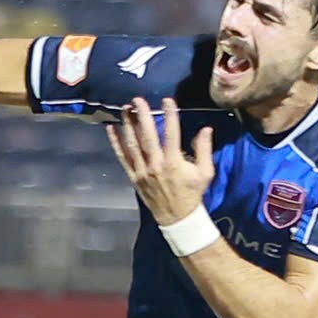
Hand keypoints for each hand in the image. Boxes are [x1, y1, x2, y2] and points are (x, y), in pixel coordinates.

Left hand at [108, 96, 213, 226]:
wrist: (177, 217)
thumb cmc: (192, 193)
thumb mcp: (205, 172)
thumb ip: (204, 149)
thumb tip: (206, 128)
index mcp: (174, 162)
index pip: (172, 134)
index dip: (170, 115)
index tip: (168, 100)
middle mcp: (156, 165)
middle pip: (147, 137)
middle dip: (142, 116)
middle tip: (137, 100)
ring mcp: (142, 171)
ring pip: (132, 145)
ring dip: (127, 126)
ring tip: (125, 109)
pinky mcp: (134, 177)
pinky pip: (122, 158)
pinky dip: (116, 143)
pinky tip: (111, 129)